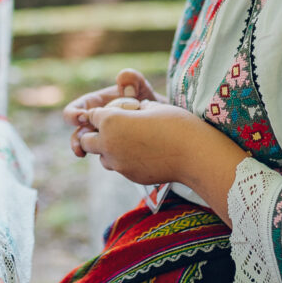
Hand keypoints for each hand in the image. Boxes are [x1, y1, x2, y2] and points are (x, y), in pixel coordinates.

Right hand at [63, 69, 160, 157]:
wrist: (160, 117)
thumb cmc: (144, 98)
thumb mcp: (140, 86)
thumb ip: (132, 79)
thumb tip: (123, 82)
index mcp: (92, 106)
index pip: (74, 110)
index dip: (73, 114)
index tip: (82, 117)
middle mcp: (93, 124)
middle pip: (77, 134)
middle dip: (76, 141)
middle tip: (80, 145)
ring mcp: (102, 139)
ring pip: (87, 148)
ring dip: (84, 152)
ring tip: (85, 154)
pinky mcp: (112, 151)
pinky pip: (105, 157)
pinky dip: (107, 158)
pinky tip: (114, 158)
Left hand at [79, 100, 248, 222]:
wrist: (196, 154)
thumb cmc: (176, 124)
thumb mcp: (152, 106)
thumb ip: (132, 109)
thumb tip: (127, 113)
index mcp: (111, 121)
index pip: (91, 116)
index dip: (101, 113)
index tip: (112, 112)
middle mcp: (108, 143)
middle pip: (85, 140)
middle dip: (93, 134)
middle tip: (112, 129)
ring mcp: (118, 163)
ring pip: (101, 157)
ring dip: (108, 149)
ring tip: (129, 142)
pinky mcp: (130, 176)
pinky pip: (119, 167)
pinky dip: (125, 160)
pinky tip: (143, 154)